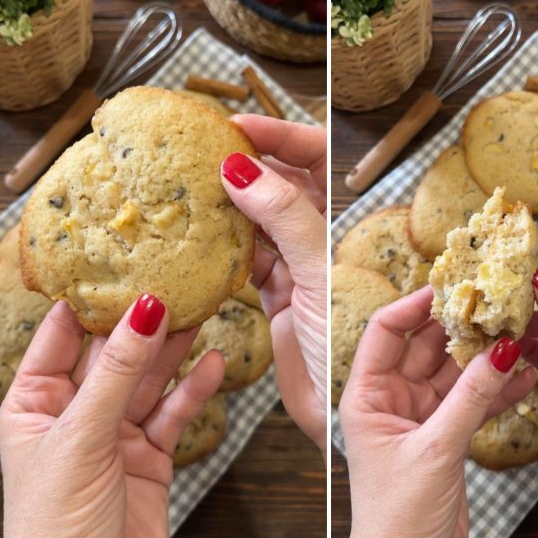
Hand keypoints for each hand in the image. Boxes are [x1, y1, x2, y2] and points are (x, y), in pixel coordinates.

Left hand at [0, 296, 224, 537]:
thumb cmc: (55, 525)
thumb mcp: (81, 437)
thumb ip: (115, 373)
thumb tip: (140, 312)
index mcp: (32, 405)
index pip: (59, 339)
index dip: (86, 302)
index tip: (113, 263)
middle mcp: (71, 416)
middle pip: (110, 357)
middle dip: (139, 323)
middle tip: (170, 283)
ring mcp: (112, 438)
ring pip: (145, 382)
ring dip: (171, 351)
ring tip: (198, 312)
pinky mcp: (147, 461)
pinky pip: (172, 416)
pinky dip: (192, 391)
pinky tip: (211, 363)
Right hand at [220, 114, 326, 453]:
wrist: (338, 413)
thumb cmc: (345, 345)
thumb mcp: (317, 274)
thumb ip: (284, 220)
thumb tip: (242, 170)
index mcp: (339, 225)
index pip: (313, 161)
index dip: (280, 136)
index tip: (238, 124)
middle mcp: (316, 241)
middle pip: (281, 186)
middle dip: (247, 164)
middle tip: (202, 150)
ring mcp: (294, 269)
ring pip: (256, 222)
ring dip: (229, 204)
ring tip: (192, 185)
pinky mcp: (273, 298)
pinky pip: (243, 261)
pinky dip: (221, 249)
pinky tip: (198, 238)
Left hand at [341, 286, 535, 537]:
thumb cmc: (396, 514)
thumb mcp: (435, 449)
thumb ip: (469, 399)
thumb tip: (499, 350)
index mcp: (365, 395)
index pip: (386, 331)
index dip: (415, 305)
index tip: (451, 286)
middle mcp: (388, 400)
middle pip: (424, 347)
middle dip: (460, 326)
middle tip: (496, 304)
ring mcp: (417, 418)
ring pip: (453, 374)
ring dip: (484, 357)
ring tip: (520, 333)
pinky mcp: (443, 438)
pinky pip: (470, 403)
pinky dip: (495, 390)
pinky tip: (525, 376)